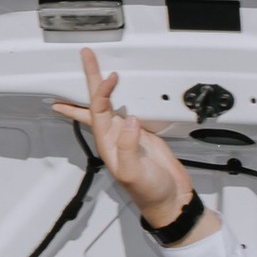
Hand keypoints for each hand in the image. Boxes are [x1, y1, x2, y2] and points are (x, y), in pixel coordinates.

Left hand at [48, 46, 196, 231]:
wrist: (170, 200)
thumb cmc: (149, 192)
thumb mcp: (133, 172)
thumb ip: (128, 146)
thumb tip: (128, 120)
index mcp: (108, 144)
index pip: (97, 111)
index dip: (101, 92)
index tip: (110, 77)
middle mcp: (115, 136)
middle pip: (98, 102)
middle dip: (90, 79)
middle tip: (86, 56)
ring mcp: (129, 134)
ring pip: (112, 104)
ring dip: (103, 87)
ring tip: (96, 68)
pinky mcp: (144, 135)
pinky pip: (133, 110)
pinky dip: (127, 98)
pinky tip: (124, 91)